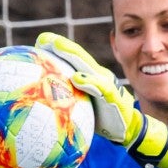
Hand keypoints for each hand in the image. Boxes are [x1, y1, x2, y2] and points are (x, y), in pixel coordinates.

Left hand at [34, 32, 167, 167]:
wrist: (128, 129)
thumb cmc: (103, 118)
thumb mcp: (84, 107)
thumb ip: (71, 98)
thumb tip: (46, 99)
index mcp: (91, 77)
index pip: (73, 59)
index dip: (58, 48)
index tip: (40, 40)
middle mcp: (98, 76)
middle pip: (78, 57)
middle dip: (62, 46)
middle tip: (44, 38)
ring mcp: (106, 84)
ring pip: (88, 66)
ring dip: (72, 55)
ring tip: (57, 46)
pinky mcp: (114, 97)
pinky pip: (101, 88)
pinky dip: (90, 82)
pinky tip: (77, 78)